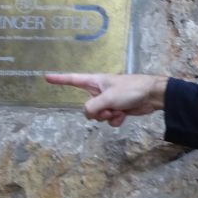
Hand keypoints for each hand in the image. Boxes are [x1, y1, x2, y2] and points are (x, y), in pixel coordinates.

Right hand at [45, 73, 167, 126]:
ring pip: (98, 116)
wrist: (151, 95)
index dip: (59, 79)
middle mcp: (99, 91)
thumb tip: (87, 114)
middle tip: (109, 109)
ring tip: (119, 110)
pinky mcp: (117, 109)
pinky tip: (124, 115)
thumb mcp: (108, 97)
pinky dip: (116, 120)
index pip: (73, 80)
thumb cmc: (130, 89)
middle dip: (97, 112)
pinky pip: (109, 120)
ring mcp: (108, 101)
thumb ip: (93, 106)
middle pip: (87, 107)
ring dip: (108, 117)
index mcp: (95, 82)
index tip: (46, 77)